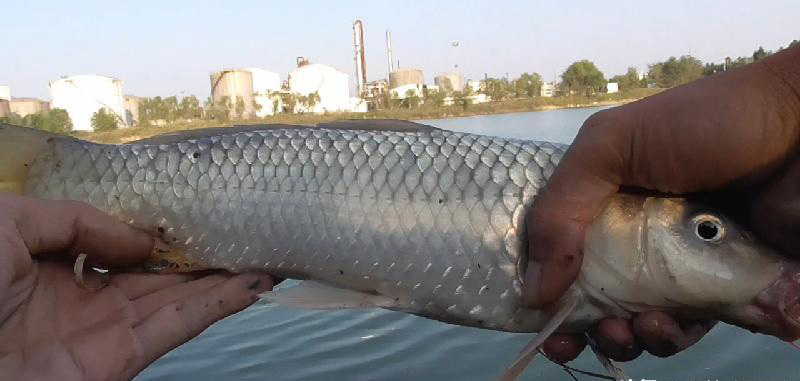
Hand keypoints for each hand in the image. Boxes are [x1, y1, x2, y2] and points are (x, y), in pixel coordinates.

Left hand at [0, 195, 272, 379]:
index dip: (154, 232)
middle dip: (198, 257)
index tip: (194, 215)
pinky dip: (216, 308)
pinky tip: (250, 286)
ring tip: (265, 256)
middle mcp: (77, 299)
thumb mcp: (3, 222)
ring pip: (174, 301)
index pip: (111, 245)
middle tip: (247, 235)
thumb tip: (138, 241)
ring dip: (222, 281)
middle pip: (153, 275)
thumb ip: (75, 218)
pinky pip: (175, 330)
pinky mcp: (116, 364)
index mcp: (44, 265)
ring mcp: (99, 334)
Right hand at [524, 45, 799, 361]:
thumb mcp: (611, 145)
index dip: (543, 288)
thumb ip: (561, 210)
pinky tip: (668, 326)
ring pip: (642, 319)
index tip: (536, 317)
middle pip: (597, 295)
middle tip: (576, 336)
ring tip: (630, 330)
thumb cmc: (701, 124)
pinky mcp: (725, 286)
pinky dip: (673, 336)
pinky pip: (692, 326)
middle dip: (582, 326)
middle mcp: (638, 234)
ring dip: (628, 338)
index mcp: (603, 201)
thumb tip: (533, 292)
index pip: (560, 252)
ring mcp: (682, 263)